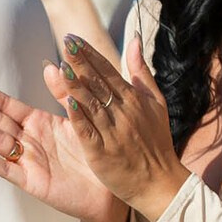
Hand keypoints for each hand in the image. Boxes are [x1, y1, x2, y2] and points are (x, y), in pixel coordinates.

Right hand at [0, 76, 123, 221]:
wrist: (109, 188)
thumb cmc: (94, 152)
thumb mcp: (80, 117)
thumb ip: (64, 93)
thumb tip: (51, 64)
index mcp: (38, 123)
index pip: (6, 105)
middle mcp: (29, 141)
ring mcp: (28, 161)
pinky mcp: (34, 182)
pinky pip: (8, 170)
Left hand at [55, 34, 187, 218]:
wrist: (159, 183)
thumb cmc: (156, 142)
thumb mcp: (156, 103)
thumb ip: (141, 72)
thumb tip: (133, 41)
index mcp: (133, 99)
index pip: (107, 70)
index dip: (90, 54)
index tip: (74, 38)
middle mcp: (123, 112)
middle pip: (98, 82)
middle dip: (81, 61)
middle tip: (66, 43)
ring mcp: (113, 132)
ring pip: (91, 104)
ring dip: (76, 85)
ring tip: (62, 66)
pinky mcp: (103, 153)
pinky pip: (89, 131)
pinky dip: (80, 117)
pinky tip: (68, 103)